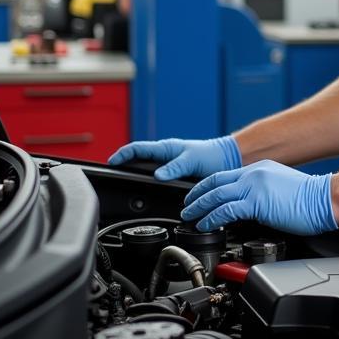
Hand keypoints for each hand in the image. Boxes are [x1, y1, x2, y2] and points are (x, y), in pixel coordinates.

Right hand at [108, 135, 240, 180]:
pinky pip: (156, 176)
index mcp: (166, 148)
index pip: (137, 148)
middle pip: (137, 158)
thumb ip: (175, 167)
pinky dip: (147, 181)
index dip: (122, 155)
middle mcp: (165, 155)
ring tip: (123, 182)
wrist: (228, 159)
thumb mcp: (192, 161)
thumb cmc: (212, 155)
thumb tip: (157, 175)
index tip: (111, 162)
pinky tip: (145, 190)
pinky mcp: (175, 173)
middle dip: (122, 164)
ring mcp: (169, 164)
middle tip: (111, 174)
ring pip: (145, 168)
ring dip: (134, 172)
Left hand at [180, 160, 337, 235]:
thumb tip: (248, 208)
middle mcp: (254, 174)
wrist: (325, 199)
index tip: (197, 196)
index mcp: (259, 170)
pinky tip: (206, 225)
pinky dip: (212, 218)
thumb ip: (261, 193)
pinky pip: (226, 210)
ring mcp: (255, 187)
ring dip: (199, 207)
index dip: (206, 186)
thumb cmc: (310, 199)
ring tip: (190, 217)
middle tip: (186, 207)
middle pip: (215, 183)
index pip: (225, 176)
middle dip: (196, 196)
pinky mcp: (257, 202)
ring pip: (216, 195)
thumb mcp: (280, 188)